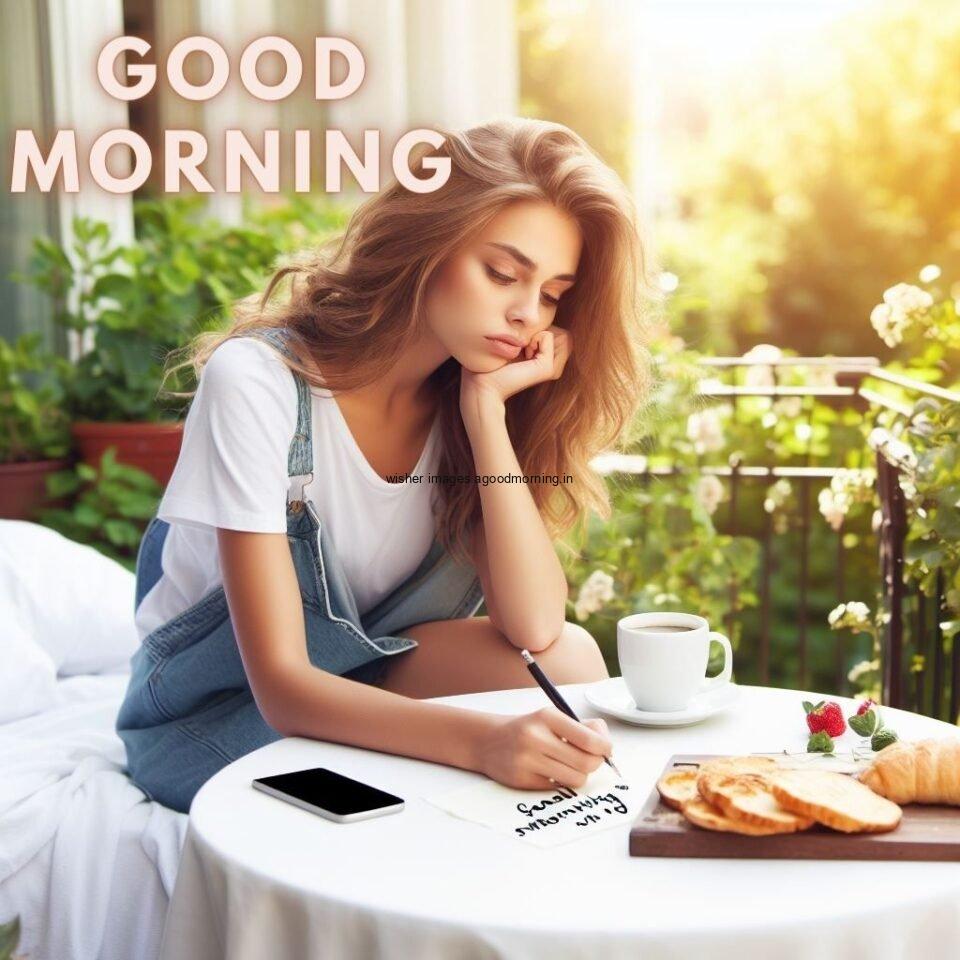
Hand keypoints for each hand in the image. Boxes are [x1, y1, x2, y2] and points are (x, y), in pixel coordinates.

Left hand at [460, 327, 571, 414]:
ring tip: (524, 350)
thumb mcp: (516, 342)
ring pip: (561, 334)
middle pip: (564, 334)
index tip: (522, 344)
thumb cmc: (493, 361)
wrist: (483, 383)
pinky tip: (523, 352)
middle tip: (523, 347)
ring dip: (539, 334)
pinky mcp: (547, 368)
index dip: (542, 331)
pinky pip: (548, 335)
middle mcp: (553, 367)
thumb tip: (538, 316)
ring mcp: (552, 369)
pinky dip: (534, 337)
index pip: (560, 333)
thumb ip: (532, 332)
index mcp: (547, 361)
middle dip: (543, 332)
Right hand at [473, 707, 611, 790]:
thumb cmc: (529, 729)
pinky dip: (561, 782)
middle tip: (589, 760)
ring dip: (579, 775)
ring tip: (569, 766)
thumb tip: (606, 744)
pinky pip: (558, 788)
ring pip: (576, 779)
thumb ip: (582, 728)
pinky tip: (550, 771)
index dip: (605, 748)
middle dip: (595, 764)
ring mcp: (527, 760)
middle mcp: (535, 737)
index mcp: (547, 717)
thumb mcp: (552, 718)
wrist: (488, 741)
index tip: (605, 749)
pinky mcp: (522, 780)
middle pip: (586, 762)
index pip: (589, 739)